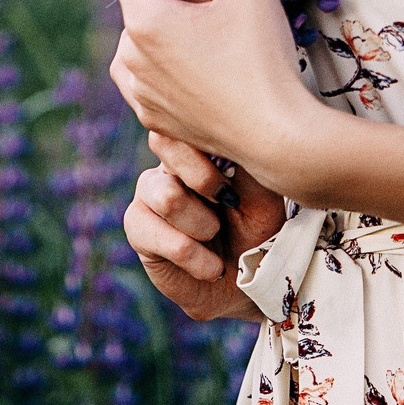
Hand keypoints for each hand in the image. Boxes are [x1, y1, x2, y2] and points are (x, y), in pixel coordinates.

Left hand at [99, 0, 330, 198]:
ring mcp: (139, 90)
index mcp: (145, 20)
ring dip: (187, 12)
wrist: (279, 139)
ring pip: (155, 28)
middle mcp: (131, 55)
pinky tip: (217, 49)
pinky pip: (156, 64)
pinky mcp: (153, 115)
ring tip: (229, 14)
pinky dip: (180, 48)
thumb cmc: (265, 60)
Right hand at [122, 129, 282, 321]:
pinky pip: (160, 236)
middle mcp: (167, 163)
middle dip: (206, 181)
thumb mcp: (264, 195)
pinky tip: (210, 267)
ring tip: (217, 237)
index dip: (208, 144)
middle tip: (229, 205)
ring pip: (166, 195)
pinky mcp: (139, 229)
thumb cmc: (259, 233)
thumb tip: (237, 129)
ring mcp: (148, 194)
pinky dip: (194, 256)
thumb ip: (246, 161)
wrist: (248, 287)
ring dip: (203, 225)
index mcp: (197, 146)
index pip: (183, 118)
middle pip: (163, 143)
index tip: (236, 175)